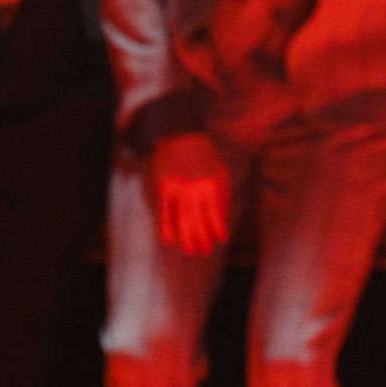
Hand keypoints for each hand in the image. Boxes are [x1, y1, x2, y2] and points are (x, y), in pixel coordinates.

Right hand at [150, 132, 230, 255]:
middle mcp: (195, 189)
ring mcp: (177, 189)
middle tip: (203, 251)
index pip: (216, 215)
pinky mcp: (162, 188)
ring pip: (181, 221)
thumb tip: (222, 219)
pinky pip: (164, 212)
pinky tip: (168, 240)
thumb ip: (222, 196)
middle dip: (201, 240)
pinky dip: (165, 228)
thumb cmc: (204, 155)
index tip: (219, 241)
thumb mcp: (220, 172)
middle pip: (198, 222)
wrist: (180, 134)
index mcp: (212, 185)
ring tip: (189, 251)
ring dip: (185, 239)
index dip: (217, 230)